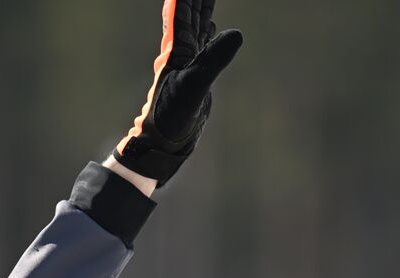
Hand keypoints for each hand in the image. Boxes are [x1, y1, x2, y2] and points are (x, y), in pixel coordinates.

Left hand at [114, 0, 242, 185]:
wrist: (164, 141)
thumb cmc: (171, 116)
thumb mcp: (194, 87)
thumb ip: (213, 60)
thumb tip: (235, 33)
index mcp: (176, 49)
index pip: (181, 12)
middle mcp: (181, 51)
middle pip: (190, 13)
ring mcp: (189, 62)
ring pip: (197, 25)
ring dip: (202, 7)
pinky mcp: (197, 75)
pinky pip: (203, 44)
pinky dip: (207, 30)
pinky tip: (211, 24)